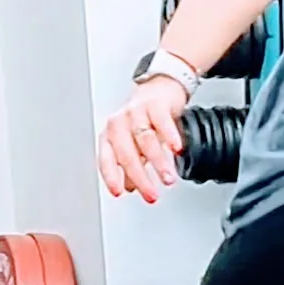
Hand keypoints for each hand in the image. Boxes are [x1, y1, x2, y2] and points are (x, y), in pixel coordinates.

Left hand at [98, 78, 188, 203]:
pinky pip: (162, 122)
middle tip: (152, 195)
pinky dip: (170, 136)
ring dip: (158, 163)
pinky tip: (177, 149)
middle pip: (127, 154)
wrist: (159, 89)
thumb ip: (131, 165)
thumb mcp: (133, 143)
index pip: (106, 160)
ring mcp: (136, 113)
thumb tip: (130, 187)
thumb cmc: (144, 118)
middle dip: (141, 178)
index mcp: (109, 136)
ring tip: (169, 179)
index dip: (112, 178)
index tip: (120, 194)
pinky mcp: (155, 104)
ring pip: (145, 141)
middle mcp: (119, 124)